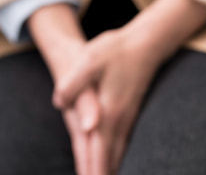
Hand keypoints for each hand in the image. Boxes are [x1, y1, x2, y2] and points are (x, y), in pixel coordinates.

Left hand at [53, 24, 161, 174]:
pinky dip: (117, 157)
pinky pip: (124, 143)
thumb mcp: (89, 59)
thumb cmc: (115, 49)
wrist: (146, 42)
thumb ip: (73, 83)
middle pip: (110, 158)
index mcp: (108, 111)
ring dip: (110, 168)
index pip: (99, 151)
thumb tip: (59, 103)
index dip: (93, 170)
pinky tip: (115, 161)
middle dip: (101, 174)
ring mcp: (129, 117)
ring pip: (120, 153)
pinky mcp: (132, 112)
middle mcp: (120, 119)